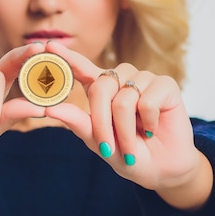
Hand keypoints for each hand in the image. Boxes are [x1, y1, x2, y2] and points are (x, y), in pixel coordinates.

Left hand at [43, 41, 212, 210]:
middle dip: (102, 123)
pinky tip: (153, 129)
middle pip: (101, 88)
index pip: (82, 67)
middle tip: (110, 148)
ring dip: (126, 129)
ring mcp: (144, 78)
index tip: (48, 46)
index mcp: (102, 88)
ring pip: (123, 99)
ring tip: (136, 141)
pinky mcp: (166, 84)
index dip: (66, 56)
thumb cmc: (129, 154)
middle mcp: (122, 78)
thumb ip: (78, 124)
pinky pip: (147, 102)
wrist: (163, 169)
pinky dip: (148, 123)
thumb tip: (49, 109)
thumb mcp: (99, 143)